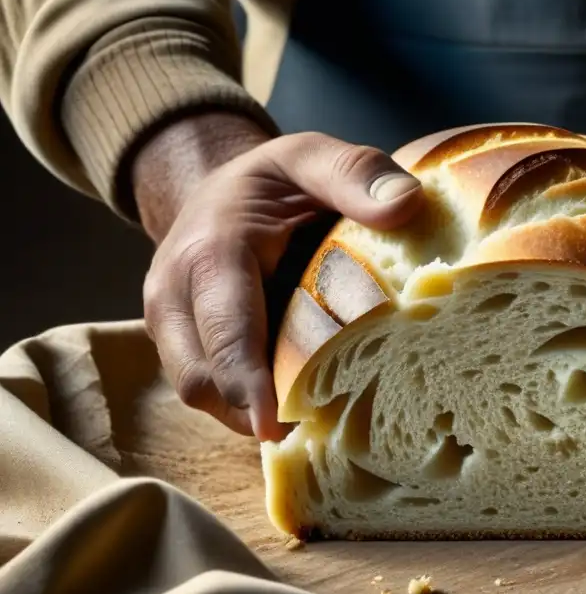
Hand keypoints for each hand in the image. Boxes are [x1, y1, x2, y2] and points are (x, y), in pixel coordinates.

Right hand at [134, 113, 423, 440]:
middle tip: (321, 437)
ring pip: (201, 394)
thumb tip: (407, 204)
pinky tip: (296, 412)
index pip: (225, 329)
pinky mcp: (181, 347)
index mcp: (210, 251)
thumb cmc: (272, 180)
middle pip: (204, 379)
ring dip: (249, 417)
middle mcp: (174, 294)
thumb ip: (355, 172)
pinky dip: (246, 408)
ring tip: (316, 428)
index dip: (250, 383)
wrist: (214, 187)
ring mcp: (170, 326)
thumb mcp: (310, 156)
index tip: (279, 426)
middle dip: (253, 414)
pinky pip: (208, 392)